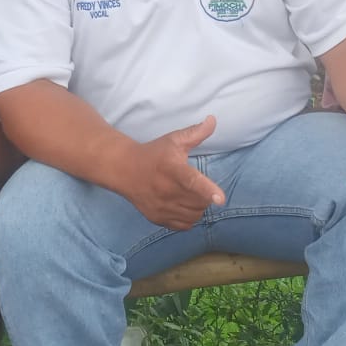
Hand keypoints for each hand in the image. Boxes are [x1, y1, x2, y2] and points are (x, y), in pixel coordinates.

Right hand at [118, 116, 225, 230]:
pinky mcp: (157, 218)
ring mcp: (161, 207)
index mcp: (173, 169)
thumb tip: (213, 120)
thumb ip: (196, 132)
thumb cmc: (154, 153)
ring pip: (194, 214)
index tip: (220, 199)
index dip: (208, 190)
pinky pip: (184, 225)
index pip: (192, 181)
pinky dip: (190, 217)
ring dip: (198, 206)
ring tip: (190, 194)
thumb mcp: (174, 140)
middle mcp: (166, 190)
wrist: (125, 170)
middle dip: (205, 195)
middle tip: (196, 185)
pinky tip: (184, 205)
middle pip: (200, 201)